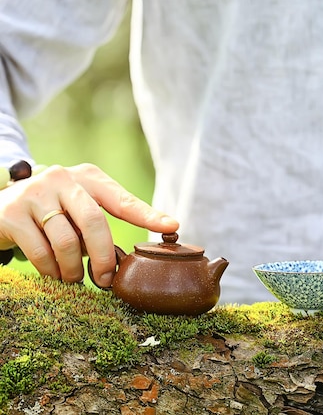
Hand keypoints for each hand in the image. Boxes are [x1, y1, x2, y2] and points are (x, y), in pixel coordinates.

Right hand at [0, 163, 178, 286]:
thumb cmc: (53, 211)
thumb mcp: (80, 207)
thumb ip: (103, 221)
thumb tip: (138, 252)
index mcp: (88, 178)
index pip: (123, 200)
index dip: (148, 215)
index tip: (172, 226)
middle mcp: (62, 179)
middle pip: (95, 221)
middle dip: (104, 257)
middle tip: (105, 279)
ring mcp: (35, 194)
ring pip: (67, 241)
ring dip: (74, 269)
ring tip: (75, 278)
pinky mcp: (11, 214)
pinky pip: (40, 253)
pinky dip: (51, 271)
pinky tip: (55, 274)